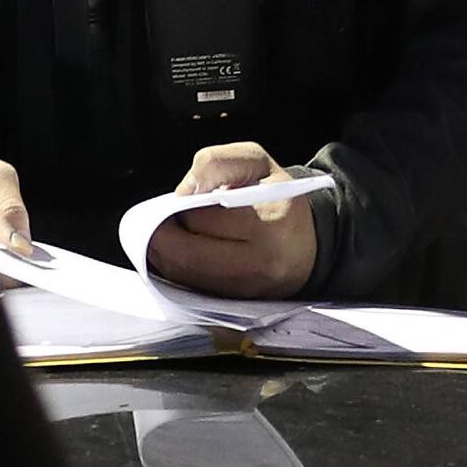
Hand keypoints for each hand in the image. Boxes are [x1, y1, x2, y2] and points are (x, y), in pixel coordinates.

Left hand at [147, 142, 320, 298]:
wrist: (307, 245)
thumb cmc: (279, 200)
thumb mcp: (258, 162)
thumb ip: (219, 162)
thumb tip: (184, 191)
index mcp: (272, 218)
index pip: (204, 217)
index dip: (180, 207)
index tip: (179, 200)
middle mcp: (263, 260)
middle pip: (189, 253)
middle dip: (164, 235)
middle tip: (159, 221)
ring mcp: (250, 288)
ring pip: (187, 275)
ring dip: (164, 255)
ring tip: (163, 236)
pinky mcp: (239, 304)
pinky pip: (194, 290)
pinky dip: (177, 272)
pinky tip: (176, 254)